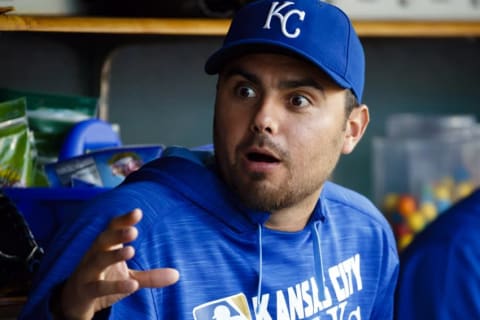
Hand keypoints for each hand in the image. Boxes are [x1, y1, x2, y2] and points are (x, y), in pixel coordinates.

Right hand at [54, 209, 178, 319]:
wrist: (76, 303)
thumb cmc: (104, 281)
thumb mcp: (130, 278)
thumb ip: (151, 276)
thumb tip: (177, 274)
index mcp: (105, 248)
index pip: (112, 229)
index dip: (123, 220)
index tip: (138, 212)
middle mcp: (94, 256)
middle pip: (102, 240)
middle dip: (116, 234)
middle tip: (133, 230)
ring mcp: (87, 273)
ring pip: (97, 261)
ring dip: (113, 256)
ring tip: (131, 251)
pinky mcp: (85, 291)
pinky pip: (97, 287)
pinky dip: (114, 286)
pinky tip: (132, 285)